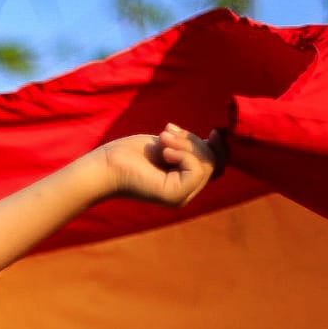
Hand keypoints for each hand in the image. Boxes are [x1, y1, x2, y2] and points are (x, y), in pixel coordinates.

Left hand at [100, 123, 221, 207]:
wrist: (107, 165)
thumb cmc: (131, 154)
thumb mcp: (168, 144)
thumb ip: (190, 146)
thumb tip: (216, 137)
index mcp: (184, 183)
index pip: (216, 166)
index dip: (220, 149)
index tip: (214, 131)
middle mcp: (185, 194)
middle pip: (213, 162)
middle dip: (193, 141)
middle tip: (166, 133)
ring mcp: (181, 197)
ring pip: (206, 164)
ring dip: (186, 144)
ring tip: (162, 138)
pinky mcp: (175, 196)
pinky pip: (196, 169)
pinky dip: (182, 153)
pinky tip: (163, 151)